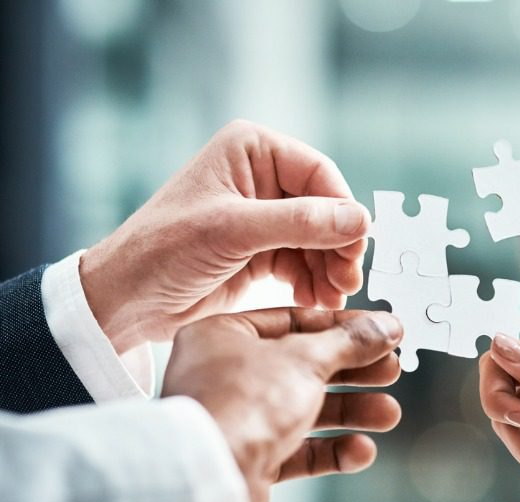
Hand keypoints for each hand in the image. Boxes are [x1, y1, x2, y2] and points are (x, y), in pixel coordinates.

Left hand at [80, 120, 370, 353]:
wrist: (127, 298)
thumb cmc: (163, 249)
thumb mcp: (234, 230)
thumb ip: (300, 222)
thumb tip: (359, 219)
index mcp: (252, 151)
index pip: (319, 174)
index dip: (342, 211)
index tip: (356, 247)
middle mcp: (261, 178)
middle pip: (324, 210)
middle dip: (338, 247)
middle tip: (347, 282)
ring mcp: (263, 216)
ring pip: (318, 240)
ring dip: (329, 270)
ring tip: (332, 300)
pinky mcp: (261, 250)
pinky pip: (302, 262)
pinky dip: (313, 282)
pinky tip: (316, 301)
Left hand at [162, 308, 402, 501]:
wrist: (210, 480)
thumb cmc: (238, 407)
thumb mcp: (306, 359)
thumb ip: (350, 342)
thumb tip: (384, 327)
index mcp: (224, 336)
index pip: (294, 321)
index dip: (344, 327)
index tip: (380, 332)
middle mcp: (226, 375)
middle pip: (305, 366)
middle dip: (354, 373)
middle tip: (390, 371)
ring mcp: (238, 418)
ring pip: (306, 409)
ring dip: (351, 413)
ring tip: (387, 414)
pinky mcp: (249, 458)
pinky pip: (298, 450)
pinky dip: (331, 450)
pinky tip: (360, 450)